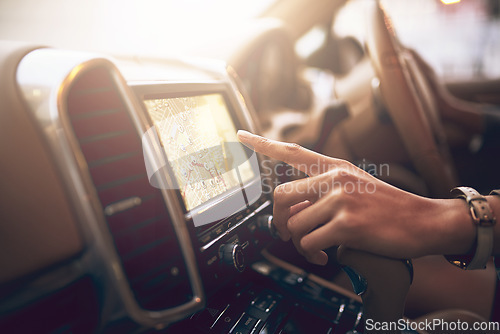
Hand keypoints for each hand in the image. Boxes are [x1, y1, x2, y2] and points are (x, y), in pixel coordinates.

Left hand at [237, 130, 474, 264]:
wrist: (424, 221)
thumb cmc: (388, 207)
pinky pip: (310, 242)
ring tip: (316, 248)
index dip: (262, 143)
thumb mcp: (356, 187)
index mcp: (335, 167)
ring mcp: (341, 199)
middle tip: (292, 234)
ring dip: (300, 243)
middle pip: (281, 196)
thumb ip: (324, 192)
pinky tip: (324, 255)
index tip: (241, 134)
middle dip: (281, 221)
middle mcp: (335, 178)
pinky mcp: (347, 224)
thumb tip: (296, 211)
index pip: (292, 151)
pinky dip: (312, 254)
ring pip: (295, 224)